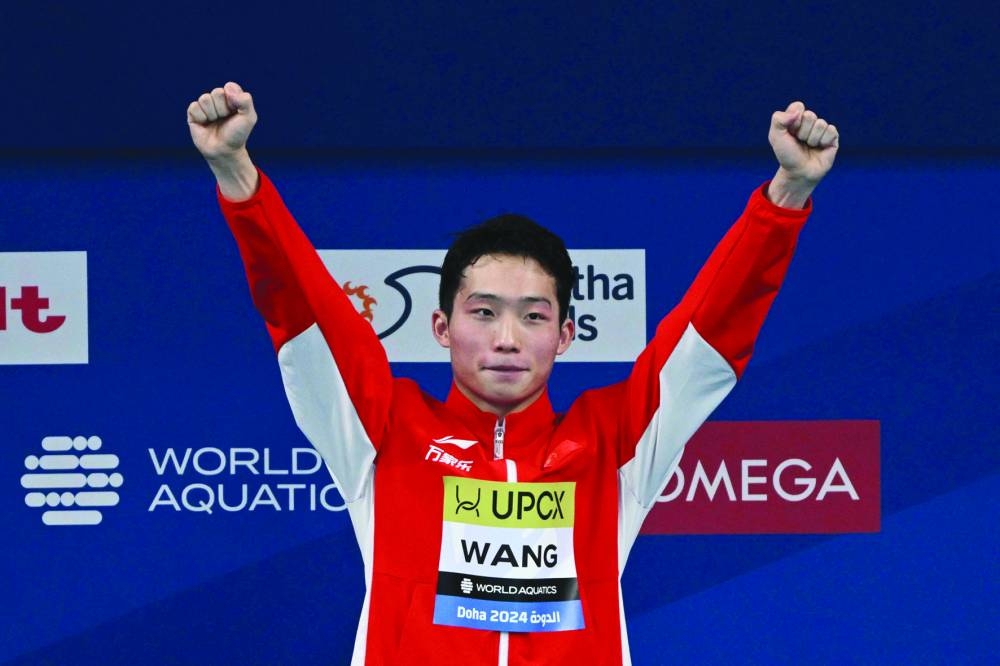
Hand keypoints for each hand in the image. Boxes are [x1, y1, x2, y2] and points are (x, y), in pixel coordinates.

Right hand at [186, 82, 258, 200]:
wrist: (224, 151)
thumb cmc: (237, 135)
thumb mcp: (248, 118)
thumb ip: (246, 101)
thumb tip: (228, 87)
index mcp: (231, 97)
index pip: (229, 87)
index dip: (233, 101)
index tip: (236, 112)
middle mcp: (218, 100)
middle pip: (217, 92)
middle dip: (222, 108)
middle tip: (225, 119)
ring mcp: (205, 106)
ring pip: (205, 99)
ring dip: (212, 114)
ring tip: (215, 122)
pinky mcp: (193, 113)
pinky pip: (194, 107)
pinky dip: (201, 117)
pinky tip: (204, 124)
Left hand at [767, 101, 839, 207]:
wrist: (798, 172)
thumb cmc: (787, 155)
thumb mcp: (775, 136)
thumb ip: (778, 119)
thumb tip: (799, 110)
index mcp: (796, 118)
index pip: (798, 106)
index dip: (793, 121)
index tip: (790, 133)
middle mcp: (809, 122)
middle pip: (810, 115)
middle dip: (802, 131)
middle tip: (800, 142)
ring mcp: (821, 129)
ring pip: (820, 123)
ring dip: (812, 138)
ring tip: (809, 146)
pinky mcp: (832, 137)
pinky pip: (831, 130)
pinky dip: (823, 141)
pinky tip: (819, 148)